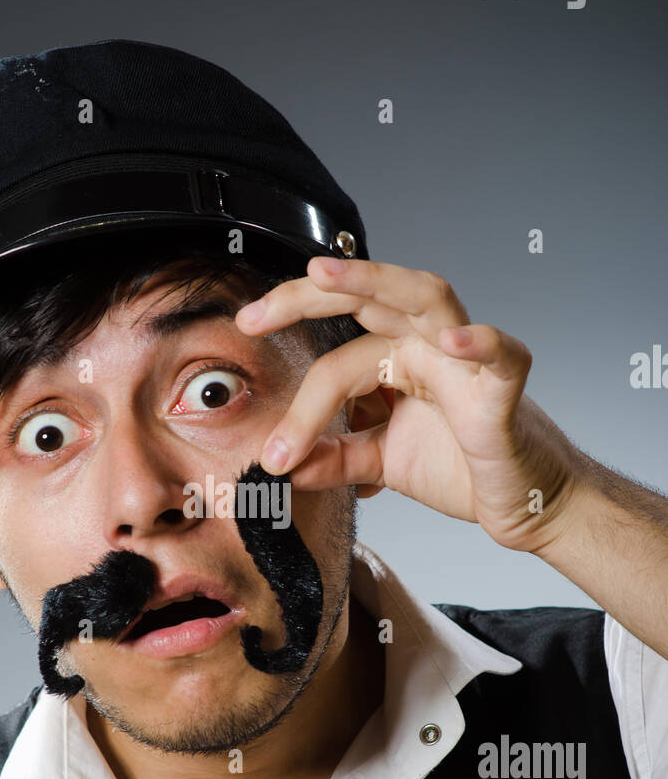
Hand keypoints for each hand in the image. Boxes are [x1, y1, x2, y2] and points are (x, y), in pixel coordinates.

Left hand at [235, 255, 583, 554]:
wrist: (526, 504)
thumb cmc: (463, 468)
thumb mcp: (383, 464)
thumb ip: (335, 458)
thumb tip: (283, 465)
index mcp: (396, 359)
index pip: (334, 357)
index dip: (296, 402)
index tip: (271, 455)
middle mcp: (427, 345)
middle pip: (366, 296)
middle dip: (306, 296)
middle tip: (253, 316)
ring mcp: (467, 360)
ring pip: (425, 296)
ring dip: (373, 279)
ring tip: (325, 274)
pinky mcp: (504, 388)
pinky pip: (502, 353)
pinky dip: (481, 342)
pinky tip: (455, 342)